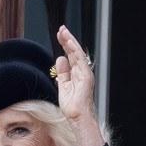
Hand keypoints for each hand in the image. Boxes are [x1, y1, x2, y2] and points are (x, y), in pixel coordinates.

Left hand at [55, 25, 104, 145]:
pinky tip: (69, 43)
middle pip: (74, 52)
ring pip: (78, 53)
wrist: (76, 116)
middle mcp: (82, 71)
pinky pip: (80, 61)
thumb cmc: (71, 105)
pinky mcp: (86, 76)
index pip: (71, 55)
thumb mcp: (63, 85)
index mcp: (77, 73)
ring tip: (64, 32)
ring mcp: (85, 73)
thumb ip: (62, 72)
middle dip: (67, 40)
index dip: (65, 45)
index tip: (59, 35)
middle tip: (61, 29)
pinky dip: (74, 51)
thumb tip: (59, 59)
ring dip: (70, 42)